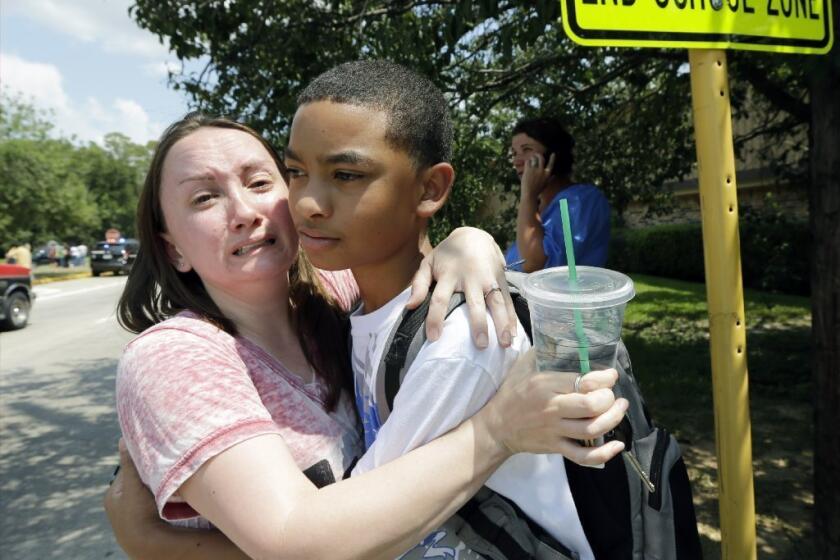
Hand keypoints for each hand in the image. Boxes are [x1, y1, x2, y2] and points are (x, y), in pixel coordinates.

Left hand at [103, 439, 159, 555]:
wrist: (145, 543)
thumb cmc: (137, 513)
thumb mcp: (133, 484)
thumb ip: (130, 463)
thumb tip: (122, 438)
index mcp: (112, 494)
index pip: (127, 470)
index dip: (140, 463)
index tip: (153, 456)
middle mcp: (117, 504)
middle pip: (134, 481)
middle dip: (145, 474)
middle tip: (160, 469)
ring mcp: (128, 514)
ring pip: (141, 492)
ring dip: (151, 486)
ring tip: (162, 483)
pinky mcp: (140, 521)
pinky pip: (147, 503)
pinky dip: (154, 498)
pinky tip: (163, 498)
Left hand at [407, 227, 516, 348]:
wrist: (474, 235)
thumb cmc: (447, 254)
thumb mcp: (428, 263)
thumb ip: (418, 284)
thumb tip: (409, 307)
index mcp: (449, 275)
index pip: (440, 299)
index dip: (435, 318)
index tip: (434, 338)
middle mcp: (471, 277)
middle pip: (475, 303)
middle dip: (479, 324)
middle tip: (481, 345)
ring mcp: (489, 278)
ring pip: (497, 302)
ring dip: (502, 323)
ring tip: (505, 344)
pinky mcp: (502, 279)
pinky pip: (508, 300)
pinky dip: (512, 317)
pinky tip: (515, 334)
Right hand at [481, 350, 627, 465]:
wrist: (496, 427)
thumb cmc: (511, 394)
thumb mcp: (522, 368)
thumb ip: (541, 353)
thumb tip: (560, 335)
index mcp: (544, 385)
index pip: (582, 381)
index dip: (604, 378)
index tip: (611, 376)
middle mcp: (551, 408)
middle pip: (591, 405)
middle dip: (610, 399)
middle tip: (614, 395)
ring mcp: (554, 430)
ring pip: (592, 429)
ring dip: (613, 419)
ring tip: (620, 409)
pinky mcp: (555, 447)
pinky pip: (583, 456)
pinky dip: (604, 454)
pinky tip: (617, 445)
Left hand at [520, 153, 554, 201]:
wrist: (529, 194)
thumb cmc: (537, 190)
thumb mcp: (546, 184)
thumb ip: (550, 179)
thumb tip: (554, 175)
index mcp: (547, 174)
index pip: (551, 164)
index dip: (552, 158)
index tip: (553, 154)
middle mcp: (542, 171)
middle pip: (541, 159)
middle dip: (539, 155)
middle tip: (536, 154)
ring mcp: (535, 170)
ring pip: (534, 159)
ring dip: (532, 158)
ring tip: (531, 159)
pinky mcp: (528, 170)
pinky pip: (528, 162)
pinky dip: (527, 161)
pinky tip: (527, 163)